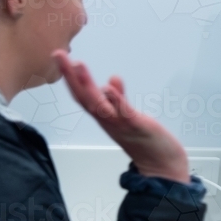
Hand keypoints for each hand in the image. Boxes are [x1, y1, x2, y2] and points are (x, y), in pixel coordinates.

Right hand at [54, 51, 189, 182]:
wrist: (162, 166)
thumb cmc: (146, 141)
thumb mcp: (128, 116)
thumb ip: (118, 99)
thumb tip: (112, 79)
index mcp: (105, 116)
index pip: (82, 95)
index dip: (69, 77)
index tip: (59, 56)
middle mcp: (108, 120)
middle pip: (84, 98)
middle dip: (70, 76)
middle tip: (58, 54)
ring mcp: (121, 124)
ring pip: (99, 105)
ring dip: (88, 85)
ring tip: (78, 64)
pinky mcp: (137, 127)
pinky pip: (124, 113)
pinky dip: (116, 100)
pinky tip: (110, 86)